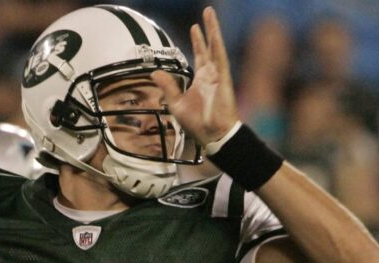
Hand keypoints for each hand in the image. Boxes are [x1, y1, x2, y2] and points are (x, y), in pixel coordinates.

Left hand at [151, 7, 238, 144]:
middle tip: (206, 13)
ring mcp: (218, 75)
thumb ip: (167, 86)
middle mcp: (210, 74)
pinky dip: (217, 44)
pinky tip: (214, 32)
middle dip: (207, 30)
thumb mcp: (176, 103)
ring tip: (210, 13)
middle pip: (208, 46)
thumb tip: (154, 72)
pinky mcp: (223, 79)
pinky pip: (220, 58)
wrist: (211, 134)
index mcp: (201, 80)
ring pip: (215, 47)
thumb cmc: (197, 123)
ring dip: (213, 30)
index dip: (197, 42)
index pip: (199, 55)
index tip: (194, 28)